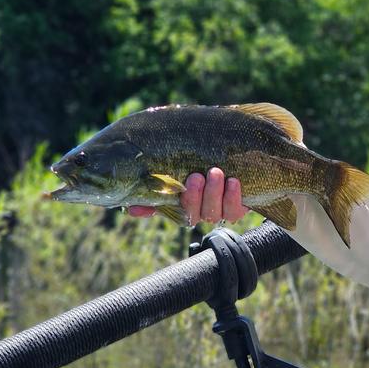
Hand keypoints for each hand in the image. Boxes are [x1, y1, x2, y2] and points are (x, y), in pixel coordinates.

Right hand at [127, 168, 247, 223]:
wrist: (237, 152)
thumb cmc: (202, 158)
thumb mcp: (178, 166)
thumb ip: (156, 184)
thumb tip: (131, 208)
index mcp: (180, 201)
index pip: (164, 209)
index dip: (155, 207)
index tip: (157, 194)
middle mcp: (198, 209)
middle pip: (192, 214)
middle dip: (193, 196)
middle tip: (196, 176)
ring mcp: (218, 209)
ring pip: (213, 212)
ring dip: (213, 192)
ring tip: (216, 172)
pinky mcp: (238, 208)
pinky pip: (235, 211)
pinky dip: (233, 197)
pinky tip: (233, 182)